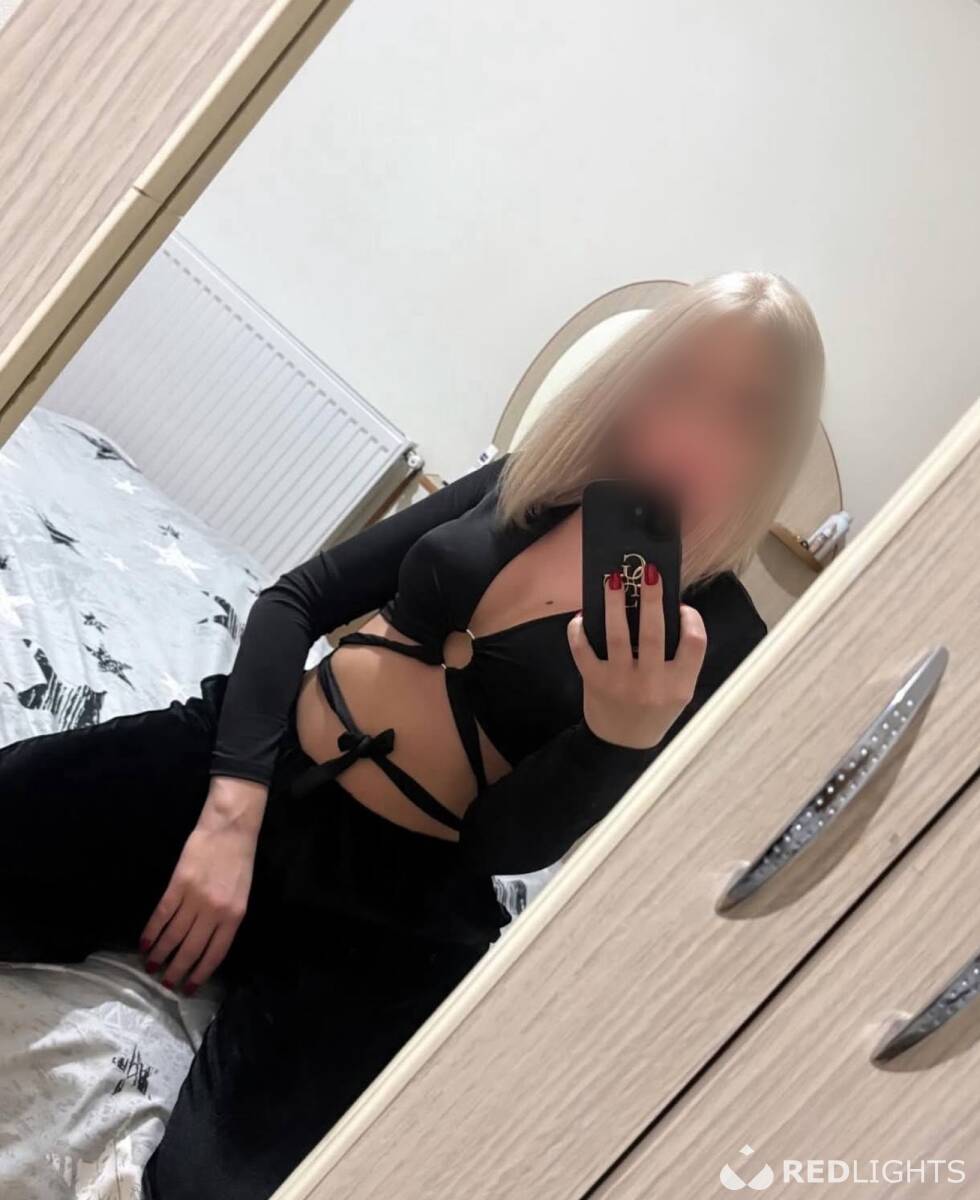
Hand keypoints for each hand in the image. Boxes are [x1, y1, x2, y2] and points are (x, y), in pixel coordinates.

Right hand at [140, 776, 266, 993]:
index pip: (215, 954)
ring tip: (150, 966)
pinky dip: (151, 932)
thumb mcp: (241, 895)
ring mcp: (195, 898)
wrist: (230, 829)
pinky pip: (162, 915)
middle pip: (191, 949)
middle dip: (177, 970)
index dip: (200, 974)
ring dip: (160, 954)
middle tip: (165, 983)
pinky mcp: (178, 885)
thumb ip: (226, 920)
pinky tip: (144, 943)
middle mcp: (214, 912)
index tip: (188, 988)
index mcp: (234, 916)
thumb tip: (206, 946)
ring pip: (173, 936)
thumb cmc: (238, 862)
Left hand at [567, 565, 706, 748]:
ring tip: (613, 580)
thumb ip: (679, 659)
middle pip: (654, 632)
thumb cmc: (654, 709)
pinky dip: (580, 630)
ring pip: (617, 635)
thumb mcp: (678, 690)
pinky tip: (582, 616)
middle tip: (648, 572)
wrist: (622, 744)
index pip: (695, 643)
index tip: (682, 606)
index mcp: (680, 684)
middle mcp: (652, 684)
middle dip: (651, 598)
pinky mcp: (595, 682)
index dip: (692, 619)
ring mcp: (621, 683)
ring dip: (614, 603)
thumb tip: (666, 608)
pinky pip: (584, 649)